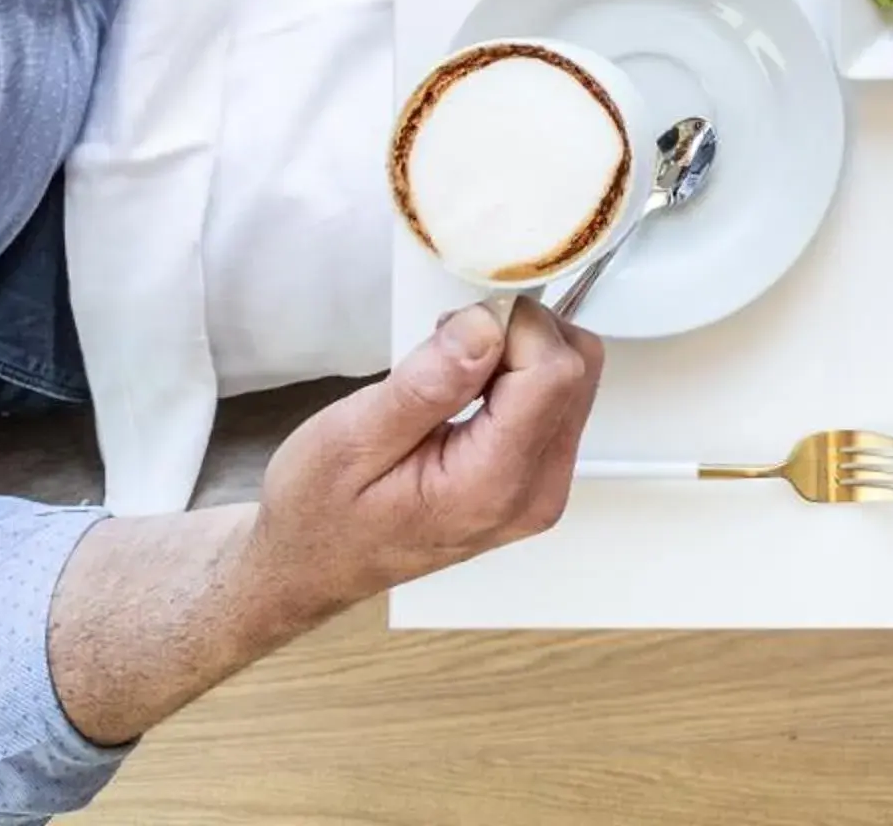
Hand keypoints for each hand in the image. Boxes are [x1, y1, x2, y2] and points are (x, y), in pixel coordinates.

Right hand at [243, 300, 603, 613]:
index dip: (512, 327)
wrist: (315, 565)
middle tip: (447, 345)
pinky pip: (560, 399)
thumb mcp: (350, 439)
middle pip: (577, 369)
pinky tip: (469, 386)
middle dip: (520, 333)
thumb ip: (425, 384)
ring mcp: (546, 487)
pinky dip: (522, 372)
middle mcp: (537, 491)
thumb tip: (486, 327)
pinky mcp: (541, 477)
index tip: (454, 327)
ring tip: (451, 369)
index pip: (554, 373)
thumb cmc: (321, 512)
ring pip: (576, 377)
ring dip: (522, 350)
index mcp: (492, 485)